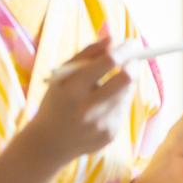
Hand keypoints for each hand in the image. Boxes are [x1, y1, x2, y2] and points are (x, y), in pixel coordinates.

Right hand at [24, 36, 135, 163]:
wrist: (48, 143)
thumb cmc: (57, 101)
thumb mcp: (62, 76)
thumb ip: (87, 54)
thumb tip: (113, 38)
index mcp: (72, 90)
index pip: (108, 62)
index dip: (124, 50)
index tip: (132, 43)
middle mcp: (88, 109)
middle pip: (127, 79)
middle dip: (133, 65)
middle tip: (131, 60)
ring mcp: (102, 124)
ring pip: (128, 93)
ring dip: (124, 84)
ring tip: (105, 87)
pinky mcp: (111, 134)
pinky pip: (124, 108)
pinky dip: (117, 101)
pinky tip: (100, 108)